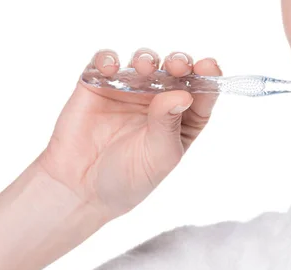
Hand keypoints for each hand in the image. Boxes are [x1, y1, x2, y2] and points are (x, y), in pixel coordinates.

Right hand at [36, 48, 221, 220]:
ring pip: (143, 62)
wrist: (81, 189)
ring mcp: (128, 91)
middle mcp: (158, 102)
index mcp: (182, 120)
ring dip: (147, 59)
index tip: (209, 66)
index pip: (202, 94)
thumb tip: (183, 94)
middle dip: (179, 63)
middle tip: (177, 65)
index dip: (208, 78)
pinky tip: (111, 67)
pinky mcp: (98, 86)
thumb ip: (169, 124)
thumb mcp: (158, 156)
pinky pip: (104, 63)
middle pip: (175, 72)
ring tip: (145, 68)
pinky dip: (108, 59)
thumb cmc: (128, 178)